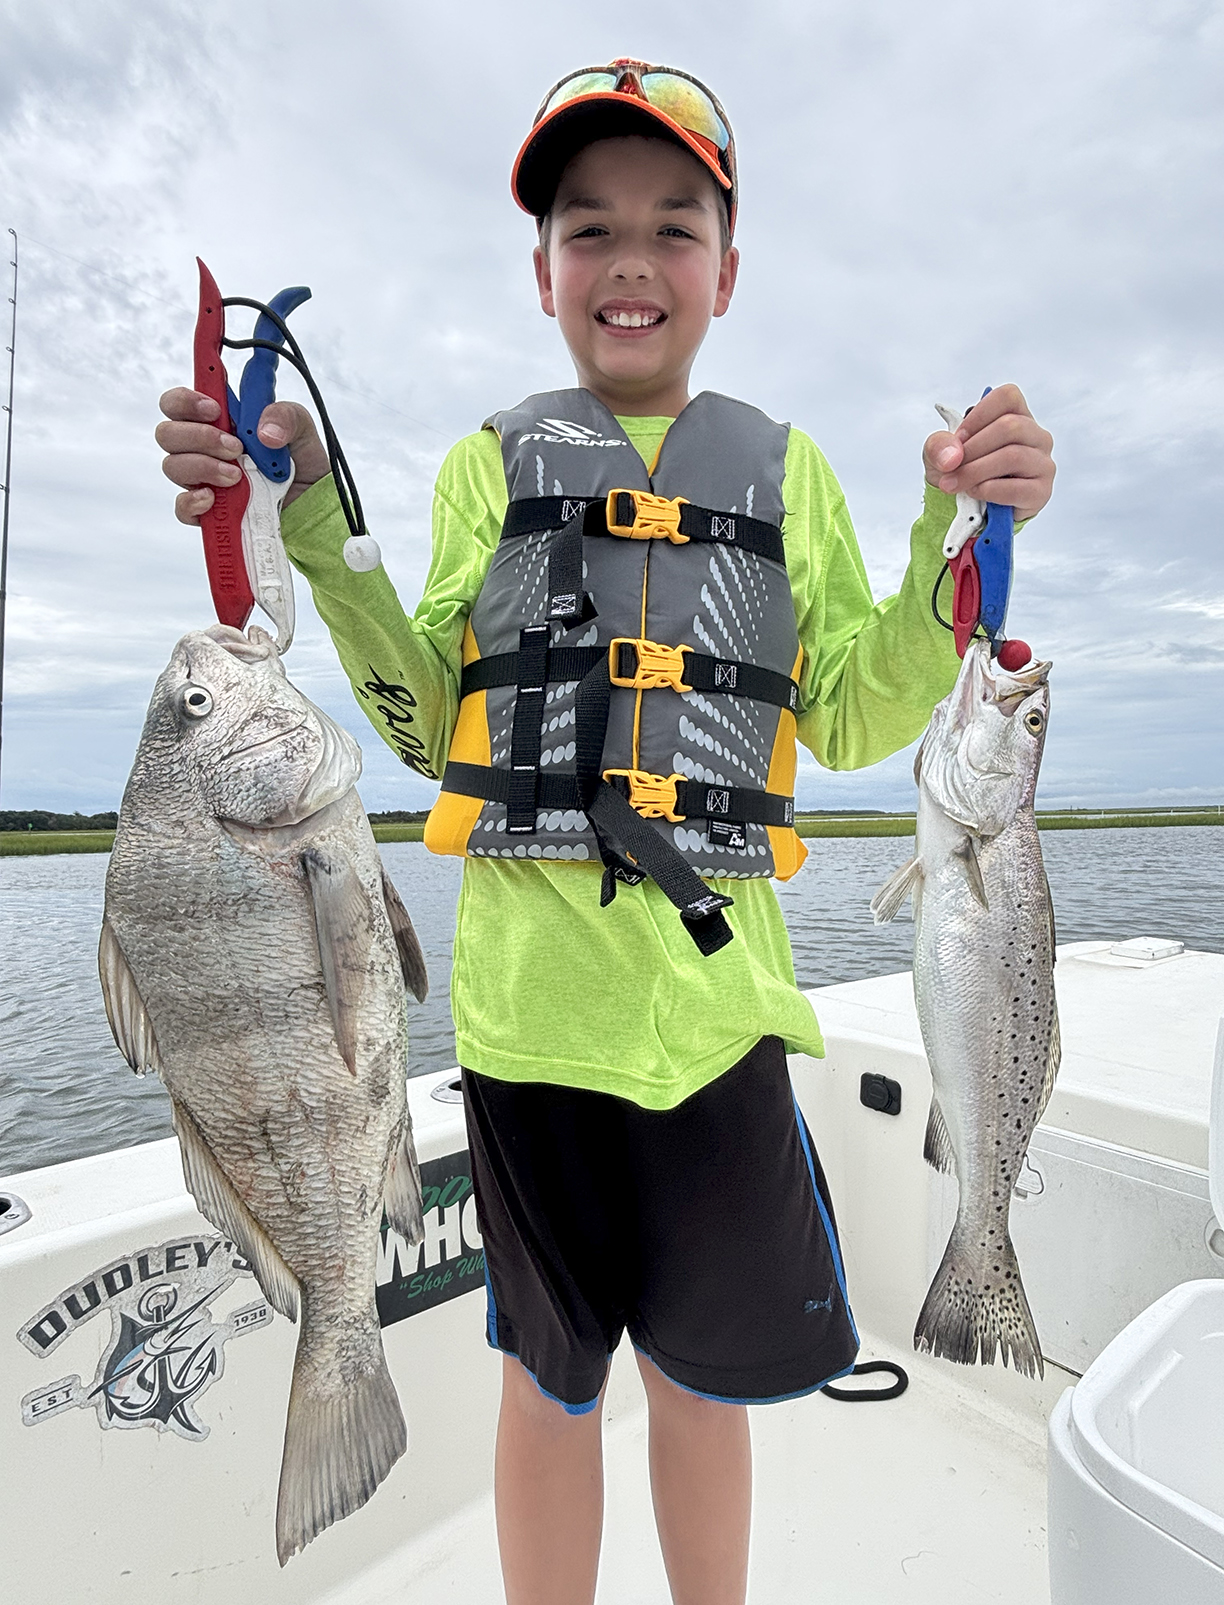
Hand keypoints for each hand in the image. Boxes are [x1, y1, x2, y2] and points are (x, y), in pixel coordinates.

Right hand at [156, 392, 329, 525]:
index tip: (214, 409)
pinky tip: (214, 499)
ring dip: (203, 467)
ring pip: (172, 466)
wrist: (313, 508)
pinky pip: (182, 507)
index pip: (180, 403)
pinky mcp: (209, 512)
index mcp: (220, 422)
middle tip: (235, 447)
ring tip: (237, 476)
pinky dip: (193, 502)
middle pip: (167, 433)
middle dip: (198, 437)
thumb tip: (264, 432)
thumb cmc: (302, 465)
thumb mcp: (302, 430)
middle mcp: (205, 449)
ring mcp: (204, 480)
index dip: (185, 401)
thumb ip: (286, 415)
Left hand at [922, 384, 1054, 519]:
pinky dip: (989, 490)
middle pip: (1010, 426)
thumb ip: (938, 446)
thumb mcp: (940, 455)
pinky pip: (1017, 488)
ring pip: (1013, 456)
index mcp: (1016, 417)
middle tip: (950, 468)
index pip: (1008, 397)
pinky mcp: (1040, 492)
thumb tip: (953, 455)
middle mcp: (1035, 437)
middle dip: (972, 449)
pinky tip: (975, 493)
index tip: (958, 438)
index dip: (978, 416)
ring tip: (955, 484)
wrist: (968, 512)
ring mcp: (1042, 464)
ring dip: (976, 471)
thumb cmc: (962, 473)